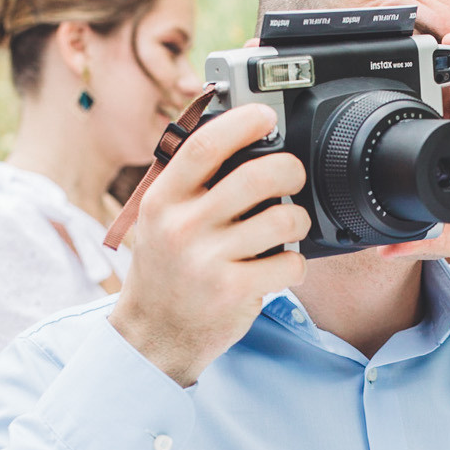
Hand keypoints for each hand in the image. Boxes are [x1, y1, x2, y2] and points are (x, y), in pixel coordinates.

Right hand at [107, 103, 311, 386]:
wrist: (153, 335)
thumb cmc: (165, 270)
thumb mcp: (160, 219)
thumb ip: (190, 183)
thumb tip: (237, 137)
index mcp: (163, 200)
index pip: (204, 147)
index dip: (242, 123)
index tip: (265, 115)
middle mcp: (182, 227)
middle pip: (255, 177)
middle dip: (289, 169)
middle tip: (293, 175)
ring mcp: (208, 261)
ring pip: (282, 218)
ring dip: (297, 219)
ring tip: (286, 227)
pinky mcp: (234, 291)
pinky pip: (289, 262)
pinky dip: (294, 262)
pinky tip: (278, 265)